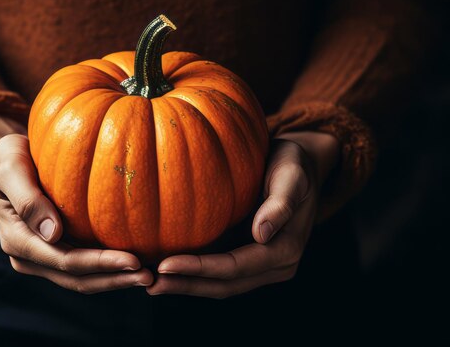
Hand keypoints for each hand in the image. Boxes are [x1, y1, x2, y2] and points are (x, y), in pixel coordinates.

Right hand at [0, 116, 152, 293]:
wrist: (7, 161)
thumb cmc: (10, 157)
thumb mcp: (10, 168)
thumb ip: (27, 199)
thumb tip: (53, 234)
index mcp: (17, 241)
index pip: (65, 261)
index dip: (100, 264)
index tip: (133, 260)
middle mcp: (29, 257)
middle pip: (77, 278)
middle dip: (113, 279)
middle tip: (149, 275)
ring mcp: (42, 257)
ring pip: (82, 279)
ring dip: (114, 279)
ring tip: (147, 276)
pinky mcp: (56, 251)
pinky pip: (84, 267)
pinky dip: (108, 269)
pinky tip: (133, 263)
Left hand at [147, 131, 338, 297]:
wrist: (299, 166)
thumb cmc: (293, 164)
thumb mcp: (292, 176)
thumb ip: (281, 204)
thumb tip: (262, 235)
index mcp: (285, 250)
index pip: (236, 267)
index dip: (201, 269)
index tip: (167, 265)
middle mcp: (274, 266)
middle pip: (225, 285)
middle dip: (187, 285)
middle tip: (150, 282)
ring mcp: (261, 266)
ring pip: (220, 285)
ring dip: (187, 286)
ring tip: (152, 283)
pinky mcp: (247, 258)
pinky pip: (219, 274)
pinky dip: (194, 275)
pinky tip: (168, 270)